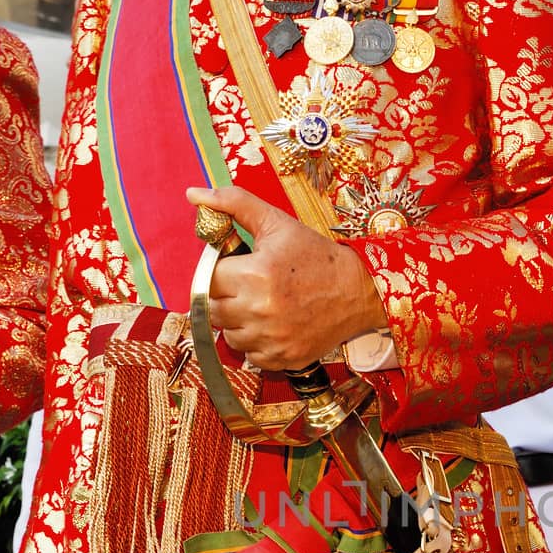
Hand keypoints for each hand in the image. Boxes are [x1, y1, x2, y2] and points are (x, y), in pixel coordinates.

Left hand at [185, 186, 387, 370]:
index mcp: (255, 274)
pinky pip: (250, 356)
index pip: (209, 280)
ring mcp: (272, 338)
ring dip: (237, 322)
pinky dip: (256, 343)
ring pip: (229, 335)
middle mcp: (260, 310)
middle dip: (226, 297)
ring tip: (260, 306)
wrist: (358, 290)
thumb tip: (193, 194)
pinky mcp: (284, 358)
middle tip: (249, 287)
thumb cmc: (316, 255)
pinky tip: (272, 325)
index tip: (237, 269)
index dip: (221, 273)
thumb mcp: (276, 222)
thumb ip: (233, 204)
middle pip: (213, 310)